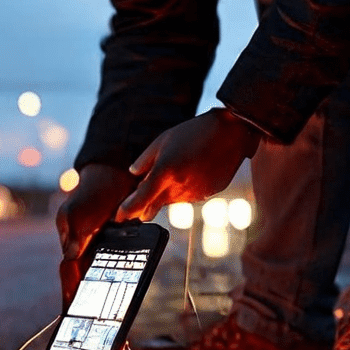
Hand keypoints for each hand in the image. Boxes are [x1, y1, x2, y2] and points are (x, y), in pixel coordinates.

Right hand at [56, 162, 136, 306]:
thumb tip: (70, 256)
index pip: (68, 272)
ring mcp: (99, 246)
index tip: (69, 311)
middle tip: (85, 319)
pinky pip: (114, 265)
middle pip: (80, 278)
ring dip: (97, 292)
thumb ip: (74, 232)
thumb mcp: (79, 210)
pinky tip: (123, 291)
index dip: (68, 292)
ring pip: (97, 274)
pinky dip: (114, 279)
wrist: (117, 174)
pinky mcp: (116, 244)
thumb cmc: (93, 191)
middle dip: (81, 298)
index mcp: (70, 242)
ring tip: (99, 313)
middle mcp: (82, 247)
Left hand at [117, 108, 260, 222]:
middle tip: (136, 202)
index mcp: (165, 172)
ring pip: (170, 202)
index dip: (126, 212)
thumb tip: (133, 174)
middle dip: (144, 206)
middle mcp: (179, 187)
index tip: (118, 218)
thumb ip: (145, 160)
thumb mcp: (163, 140)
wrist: (231, 133)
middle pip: (153, 206)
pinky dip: (183, 190)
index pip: (140, 200)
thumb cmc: (194, 132)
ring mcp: (194, 194)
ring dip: (165, 194)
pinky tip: (190, 172)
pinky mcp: (206, 195)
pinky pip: (187, 198)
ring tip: (175, 170)